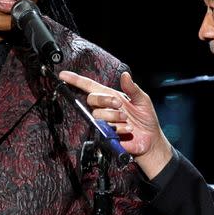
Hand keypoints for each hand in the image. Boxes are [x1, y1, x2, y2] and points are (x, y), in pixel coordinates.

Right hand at [58, 70, 172, 178]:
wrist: (150, 139)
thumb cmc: (146, 119)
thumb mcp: (142, 100)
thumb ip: (133, 88)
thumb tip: (125, 75)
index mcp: (111, 97)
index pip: (90, 86)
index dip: (76, 80)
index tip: (63, 75)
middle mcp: (104, 108)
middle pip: (92, 99)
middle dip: (106, 100)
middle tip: (120, 104)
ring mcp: (103, 122)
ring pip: (98, 114)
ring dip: (115, 116)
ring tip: (127, 120)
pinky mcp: (105, 134)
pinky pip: (105, 129)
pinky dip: (120, 128)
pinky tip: (127, 129)